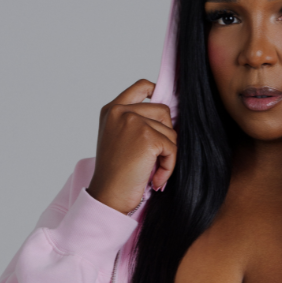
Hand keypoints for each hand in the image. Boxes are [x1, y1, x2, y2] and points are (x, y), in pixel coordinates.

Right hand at [87, 80, 175, 213]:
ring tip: (151, 170)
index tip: (163, 110)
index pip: (141, 87)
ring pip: (170, 131)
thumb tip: (168, 115)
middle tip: (153, 157)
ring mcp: (134, 122)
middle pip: (163, 111)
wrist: (108, 195)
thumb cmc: (114, 174)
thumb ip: (135, 123)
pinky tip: (155, 178)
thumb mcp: (118, 139)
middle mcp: (121, 111)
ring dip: (166, 154)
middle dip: (165, 135)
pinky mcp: (148, 137)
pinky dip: (168, 166)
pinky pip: (172, 149)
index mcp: (112, 110)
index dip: (157, 92)